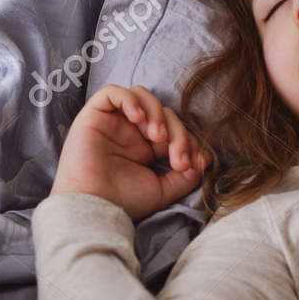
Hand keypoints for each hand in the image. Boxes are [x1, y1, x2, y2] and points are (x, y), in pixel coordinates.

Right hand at [50, 84, 208, 221]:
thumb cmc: (124, 202)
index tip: (194, 164)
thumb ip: (185, 175)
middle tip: (177, 159)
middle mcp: (129, 133)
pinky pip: (112, 92)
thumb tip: (205, 159)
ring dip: (156, 112)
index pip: (173, 129)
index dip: (188, 141)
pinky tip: (137, 119)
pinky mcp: (94, 116)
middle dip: (177, 133)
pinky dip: (129, 100)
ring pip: (142, 96)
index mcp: (144, 149)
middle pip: (163, 112)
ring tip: (157, 136)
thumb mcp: (163, 190)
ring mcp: (112, 123)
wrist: (95, 207)